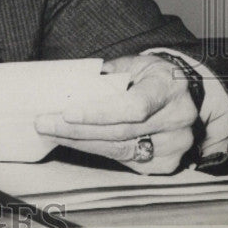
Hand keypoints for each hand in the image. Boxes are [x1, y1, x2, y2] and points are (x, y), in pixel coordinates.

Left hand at [34, 54, 197, 173]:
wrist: (184, 93)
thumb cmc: (149, 75)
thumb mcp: (133, 63)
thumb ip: (106, 74)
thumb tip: (69, 86)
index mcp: (169, 87)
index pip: (133, 107)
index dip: (99, 113)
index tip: (67, 113)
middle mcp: (177, 119)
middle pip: (120, 132)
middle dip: (76, 130)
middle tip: (43, 123)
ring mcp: (175, 145)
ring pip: (119, 149)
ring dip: (80, 142)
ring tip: (51, 132)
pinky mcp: (166, 163)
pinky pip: (124, 159)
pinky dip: (96, 150)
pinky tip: (74, 141)